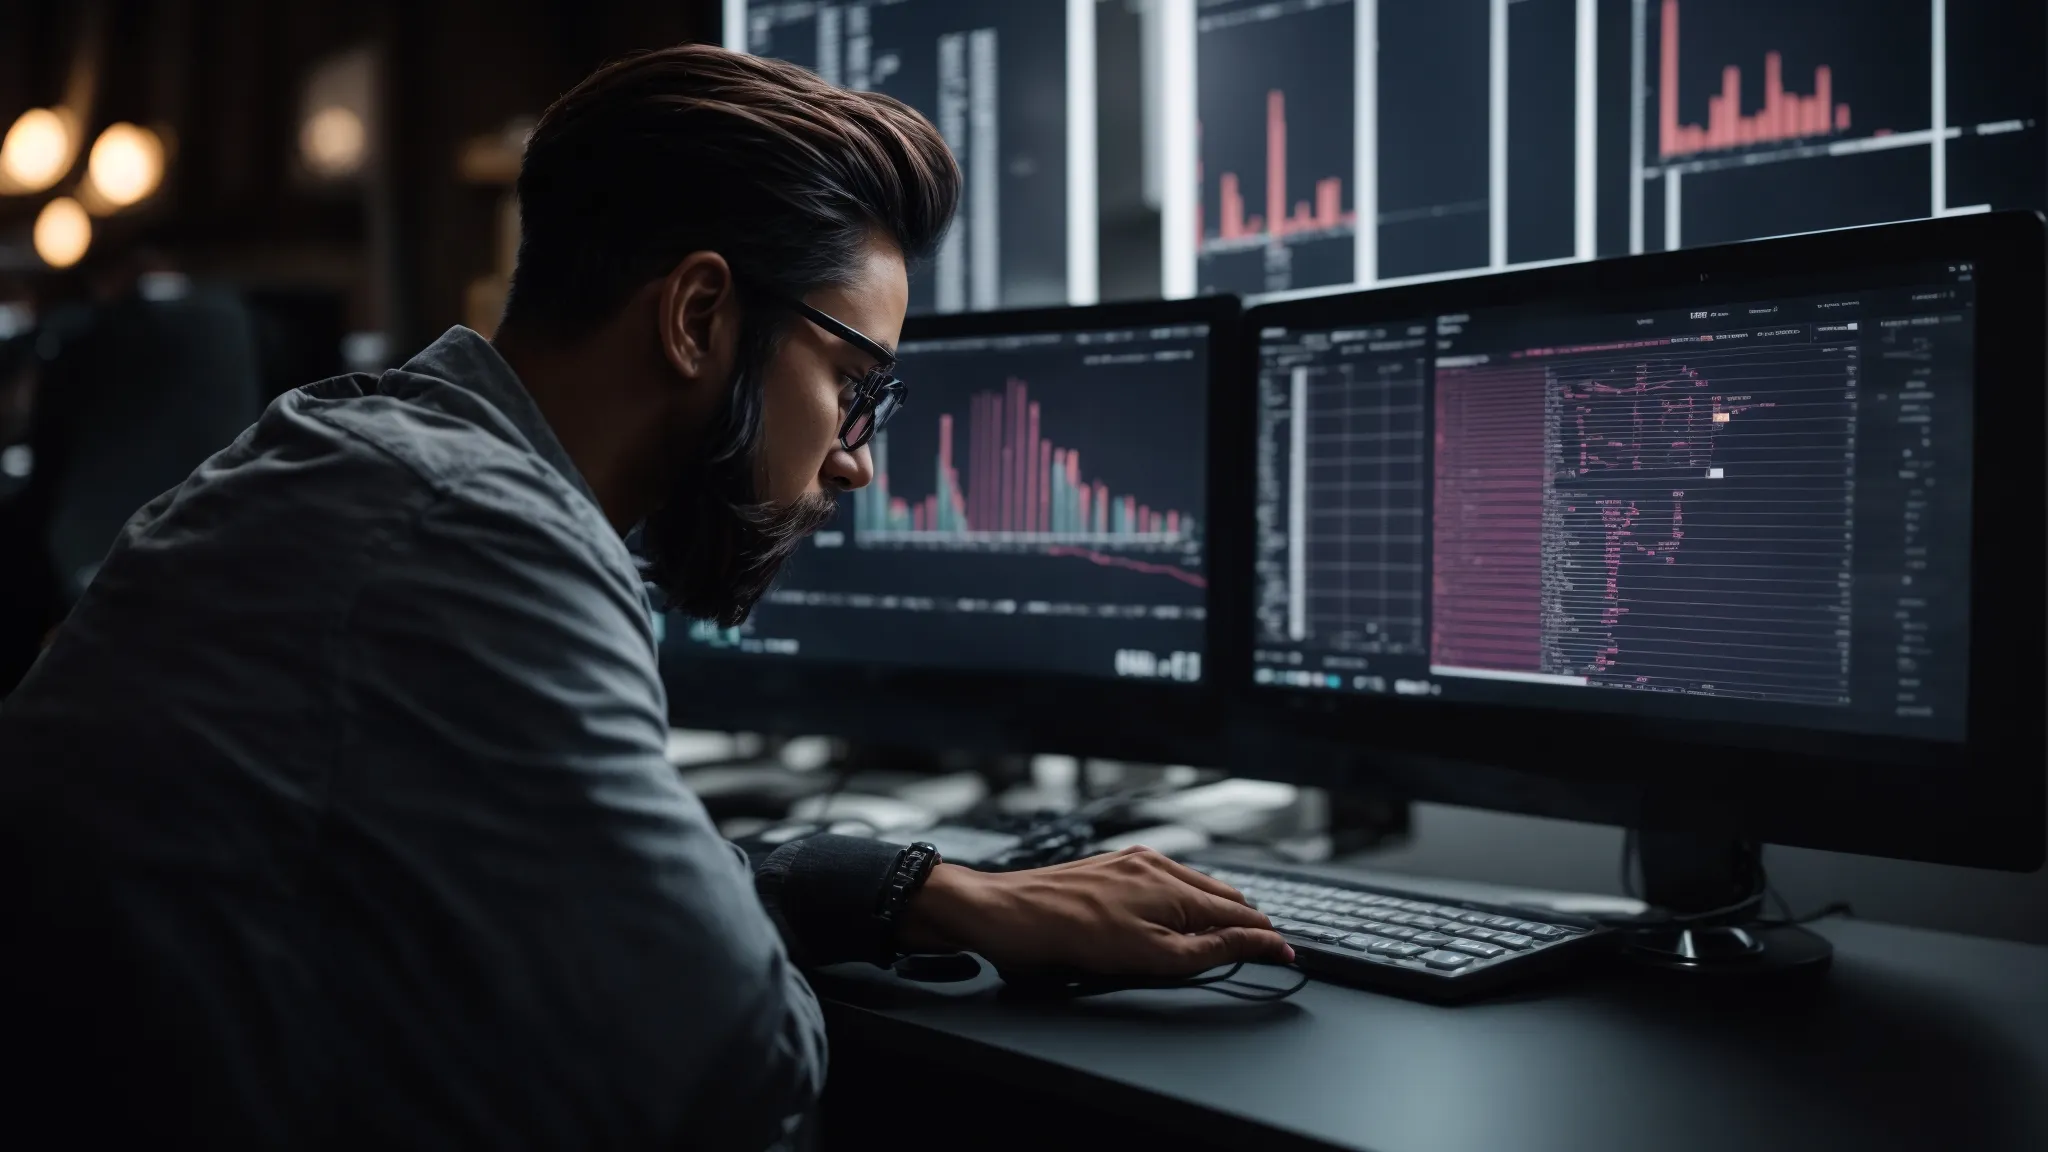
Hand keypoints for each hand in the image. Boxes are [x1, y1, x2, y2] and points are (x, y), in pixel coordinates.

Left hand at [898, 846, 1294, 977]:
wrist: (1004, 914)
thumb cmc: (1068, 937)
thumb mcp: (1152, 957)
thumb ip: (1213, 949)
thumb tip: (1263, 942)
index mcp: (1172, 885)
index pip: (1241, 913)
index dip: (1267, 938)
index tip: (1287, 957)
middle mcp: (1157, 864)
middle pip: (1222, 895)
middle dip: (1245, 923)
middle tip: (1259, 952)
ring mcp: (1132, 861)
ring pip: (1193, 886)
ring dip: (1214, 912)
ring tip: (1222, 940)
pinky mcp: (1112, 866)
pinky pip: (1164, 881)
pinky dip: (1182, 901)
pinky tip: (1174, 919)